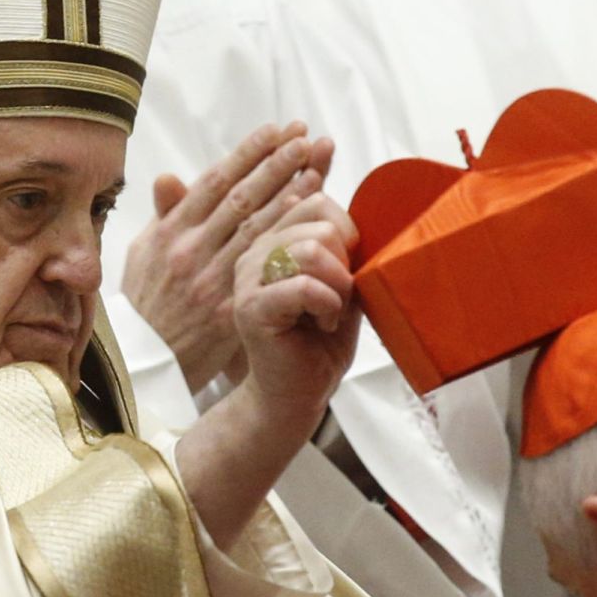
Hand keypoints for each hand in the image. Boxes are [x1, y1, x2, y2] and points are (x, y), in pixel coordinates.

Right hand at [121, 122, 334, 391]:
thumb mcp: (141, 257)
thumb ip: (162, 217)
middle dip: (276, 163)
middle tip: (306, 137)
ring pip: (257, 227)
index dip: (248, 153)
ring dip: (289, 192)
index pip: (214, 182)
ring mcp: (211, 278)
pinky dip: (286, 238)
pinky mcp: (231, 306)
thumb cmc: (146, 306)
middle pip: (242, 197)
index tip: (276, 130)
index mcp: (169, 232)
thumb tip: (169, 178)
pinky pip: (264, 267)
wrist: (146, 366)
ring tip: (317, 166)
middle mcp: (190, 250)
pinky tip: (309, 219)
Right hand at [232, 194, 361, 422]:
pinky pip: (304, 286)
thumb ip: (343, 249)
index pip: (316, 203)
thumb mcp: (341, 285)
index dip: (347, 234)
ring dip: (338, 287)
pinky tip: (324, 324)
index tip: (346, 272)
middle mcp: (256, 252)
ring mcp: (249, 279)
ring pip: (312, 251)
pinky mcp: (252, 308)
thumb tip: (348, 217)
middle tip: (340, 299)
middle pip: (320, 226)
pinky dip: (328, 305)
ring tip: (332, 311)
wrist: (298, 393)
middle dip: (345, 264)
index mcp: (275, 240)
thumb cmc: (319, 343)